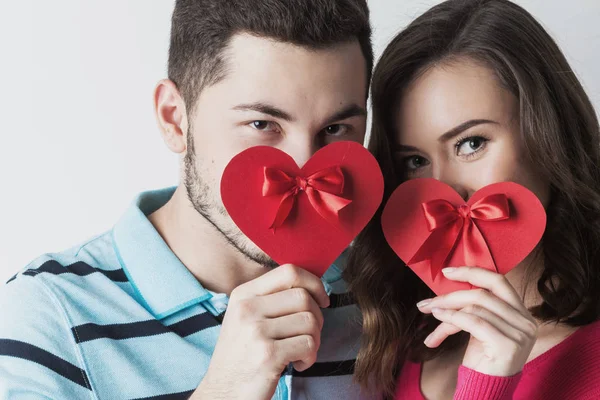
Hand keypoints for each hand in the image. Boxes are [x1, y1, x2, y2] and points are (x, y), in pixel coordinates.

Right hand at [192, 264, 329, 399]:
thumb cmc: (242, 354)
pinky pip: (308, 345)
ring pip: (310, 321)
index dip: (314, 283)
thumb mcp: (245, 317)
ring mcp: (256, 331)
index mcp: (243, 294)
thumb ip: (272, 298)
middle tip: (309, 334)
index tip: (322, 300)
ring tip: (301, 351)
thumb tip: (313, 285)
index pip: (289, 272)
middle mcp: (247, 308)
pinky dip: (310, 357)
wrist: (223, 392)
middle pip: (304, 297)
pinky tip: (297, 364)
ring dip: (315, 340)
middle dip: (318, 317)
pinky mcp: (267, 355)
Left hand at [416, 266, 537, 376]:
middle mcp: (525, 321)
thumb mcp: (479, 327)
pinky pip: (473, 322)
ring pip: (475, 307)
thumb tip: (446, 287)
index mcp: (521, 312)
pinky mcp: (508, 345)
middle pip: (484, 293)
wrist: (488, 391)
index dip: (472, 272)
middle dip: (452, 294)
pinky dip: (452, 318)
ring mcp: (520, 334)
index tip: (446, 272)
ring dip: (446, 310)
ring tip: (430, 315)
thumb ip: (473, 306)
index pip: (498, 281)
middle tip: (429, 301)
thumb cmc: (482, 360)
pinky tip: (438, 321)